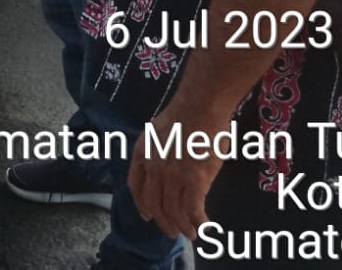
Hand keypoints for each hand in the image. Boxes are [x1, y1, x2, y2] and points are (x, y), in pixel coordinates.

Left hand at [128, 101, 227, 238]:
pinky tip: (205, 227)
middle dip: (163, 222)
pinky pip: (193, 210)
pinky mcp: (194, 181)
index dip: (141, 204)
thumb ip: (156, 149)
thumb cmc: (183, 114)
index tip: (147, 216)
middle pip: (154, 204)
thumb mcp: (157, 131)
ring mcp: (172, 176)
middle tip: (172, 232)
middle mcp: (153, 168)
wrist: (199, 107)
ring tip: (190, 234)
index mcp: (142, 153)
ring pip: (173, 212)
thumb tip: (164, 162)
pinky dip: (199, 222)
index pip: (136, 186)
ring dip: (182, 227)